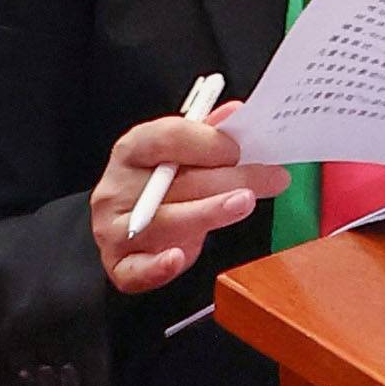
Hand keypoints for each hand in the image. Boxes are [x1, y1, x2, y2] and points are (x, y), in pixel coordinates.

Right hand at [88, 108, 263, 290]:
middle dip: (230, 180)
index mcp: (134, 150)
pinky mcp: (119, 265)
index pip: (168, 138)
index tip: (240, 150)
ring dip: (207, 213)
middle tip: (270, 178)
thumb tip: (236, 114)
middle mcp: (118, 188)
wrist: (128, 222)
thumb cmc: (159, 183)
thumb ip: (208, 134)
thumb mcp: (180, 152)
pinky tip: (178, 256)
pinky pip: (136, 270)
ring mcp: (114, 229)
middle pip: (177, 182)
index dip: (208, 142)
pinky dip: (157, 267)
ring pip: (164, 223)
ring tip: (243, 204)